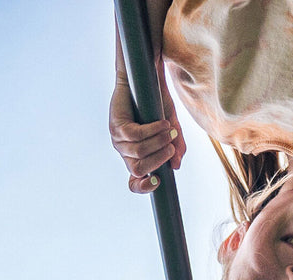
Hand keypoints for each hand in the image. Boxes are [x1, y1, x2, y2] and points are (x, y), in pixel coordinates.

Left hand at [109, 64, 185, 194]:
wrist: (146, 78)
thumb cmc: (157, 105)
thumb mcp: (171, 128)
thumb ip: (176, 146)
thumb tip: (176, 165)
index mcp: (136, 158)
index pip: (134, 182)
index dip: (143, 187)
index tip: (158, 183)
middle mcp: (125, 152)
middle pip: (138, 169)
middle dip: (158, 160)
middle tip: (171, 147)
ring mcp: (118, 140)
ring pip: (138, 151)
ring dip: (158, 143)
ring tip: (170, 131)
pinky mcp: (116, 125)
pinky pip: (135, 135)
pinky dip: (152, 131)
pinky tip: (163, 124)